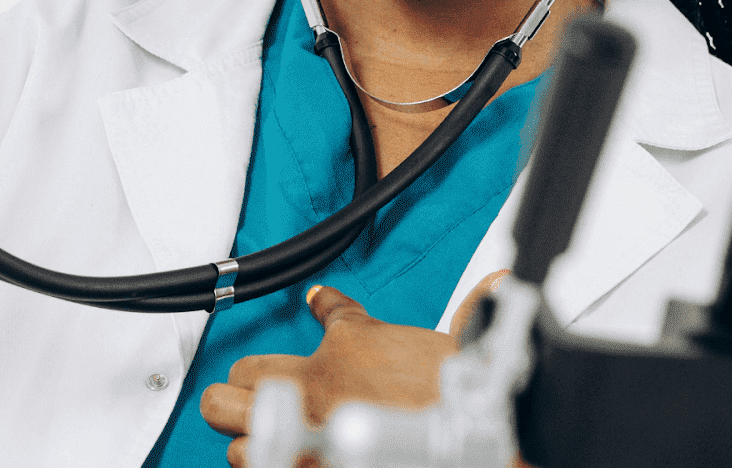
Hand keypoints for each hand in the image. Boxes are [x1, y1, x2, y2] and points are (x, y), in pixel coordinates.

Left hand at [201, 271, 508, 466]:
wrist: (464, 439)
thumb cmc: (461, 402)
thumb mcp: (463, 345)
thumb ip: (470, 311)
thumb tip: (496, 281)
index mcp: (352, 346)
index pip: (324, 309)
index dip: (322, 306)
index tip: (319, 306)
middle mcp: (315, 386)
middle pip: (244, 374)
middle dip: (241, 383)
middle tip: (249, 391)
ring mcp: (302, 434)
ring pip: (235, 431)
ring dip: (247, 435)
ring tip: (258, 436)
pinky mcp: (301, 464)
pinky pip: (256, 466)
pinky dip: (264, 462)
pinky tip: (276, 459)